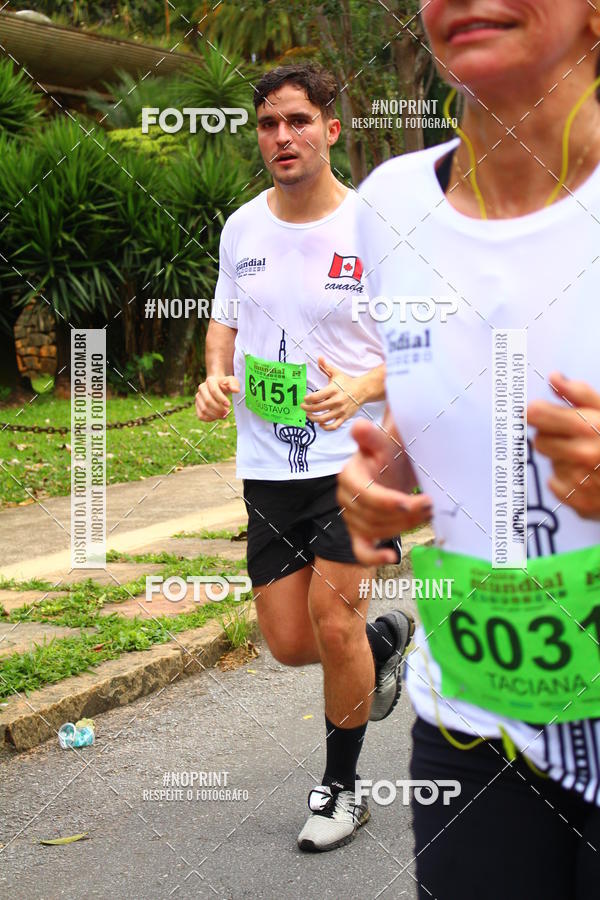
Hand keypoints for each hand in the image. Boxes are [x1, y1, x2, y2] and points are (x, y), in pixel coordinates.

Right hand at [195, 375, 239, 420]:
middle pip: (208, 401)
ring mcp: (198, 397)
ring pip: (204, 409)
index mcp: (210, 381)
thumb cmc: (225, 385)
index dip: (221, 399)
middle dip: (218, 409)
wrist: (218, 386)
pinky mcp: (197, 405)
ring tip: (223, 416)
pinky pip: (201, 415)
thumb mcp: (232, 381)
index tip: (229, 405)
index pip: (214, 390)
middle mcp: (202, 388)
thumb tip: (236, 390)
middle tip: (227, 413)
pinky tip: (217, 417)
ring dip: (215, 415)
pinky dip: (209, 419)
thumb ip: (235, 385)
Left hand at [301, 357, 365, 430]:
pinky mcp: (344, 418)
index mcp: (333, 390)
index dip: (308, 399)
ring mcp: (340, 411)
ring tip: (309, 415)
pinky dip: (325, 427)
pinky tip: (320, 424)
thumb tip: (319, 358)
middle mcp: (337, 401)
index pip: (316, 397)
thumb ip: (326, 367)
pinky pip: (333, 426)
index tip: (305, 399)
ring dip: (313, 418)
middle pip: (317, 408)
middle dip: (307, 409)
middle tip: (303, 407)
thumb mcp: (336, 373)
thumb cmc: (347, 382)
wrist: (362, 390)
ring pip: (323, 419)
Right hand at [337, 419, 432, 564]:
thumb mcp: (385, 441)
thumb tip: (359, 427)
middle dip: (405, 514)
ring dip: (405, 526)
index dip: (387, 502)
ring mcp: (351, 518)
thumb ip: (372, 436)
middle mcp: (346, 499)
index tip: (412, 502)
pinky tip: (391, 555)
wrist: (393, 466)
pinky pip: (361, 551)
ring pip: (377, 531)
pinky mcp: (359, 533)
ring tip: (427, 513)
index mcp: (349, 476)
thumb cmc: (390, 453)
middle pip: (374, 516)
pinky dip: (374, 558)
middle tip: (431, 504)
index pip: (365, 495)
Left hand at [528, 372, 599, 519]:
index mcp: (591, 427)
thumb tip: (554, 378)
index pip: (538, 415)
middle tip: (572, 436)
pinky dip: (566, 480)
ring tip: (587, 456)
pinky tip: (587, 475)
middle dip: (552, 436)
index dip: (536, 412)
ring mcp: (581, 482)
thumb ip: (580, 394)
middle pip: (540, 441)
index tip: (537, 412)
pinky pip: (555, 485)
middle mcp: (583, 455)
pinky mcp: (580, 504)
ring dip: (562, 458)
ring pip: (550, 463)